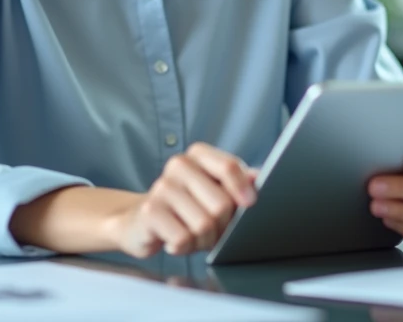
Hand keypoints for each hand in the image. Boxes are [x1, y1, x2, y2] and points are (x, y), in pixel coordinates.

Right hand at [106, 143, 257, 257]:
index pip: (229, 167)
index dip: (244, 189)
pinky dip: (185, 247)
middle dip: (223, 226)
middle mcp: (178, 165)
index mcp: (197, 155)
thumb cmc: (186, 207)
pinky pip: (183, 238)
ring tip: (194, 236)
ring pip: (204, 225)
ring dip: (204, 240)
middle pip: (221, 203)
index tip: (250, 205)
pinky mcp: (150, 211)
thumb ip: (238, 182)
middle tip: (213, 230)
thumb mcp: (213, 190)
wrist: (142, 221)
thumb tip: (260, 178)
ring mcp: (161, 187)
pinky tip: (176, 241)